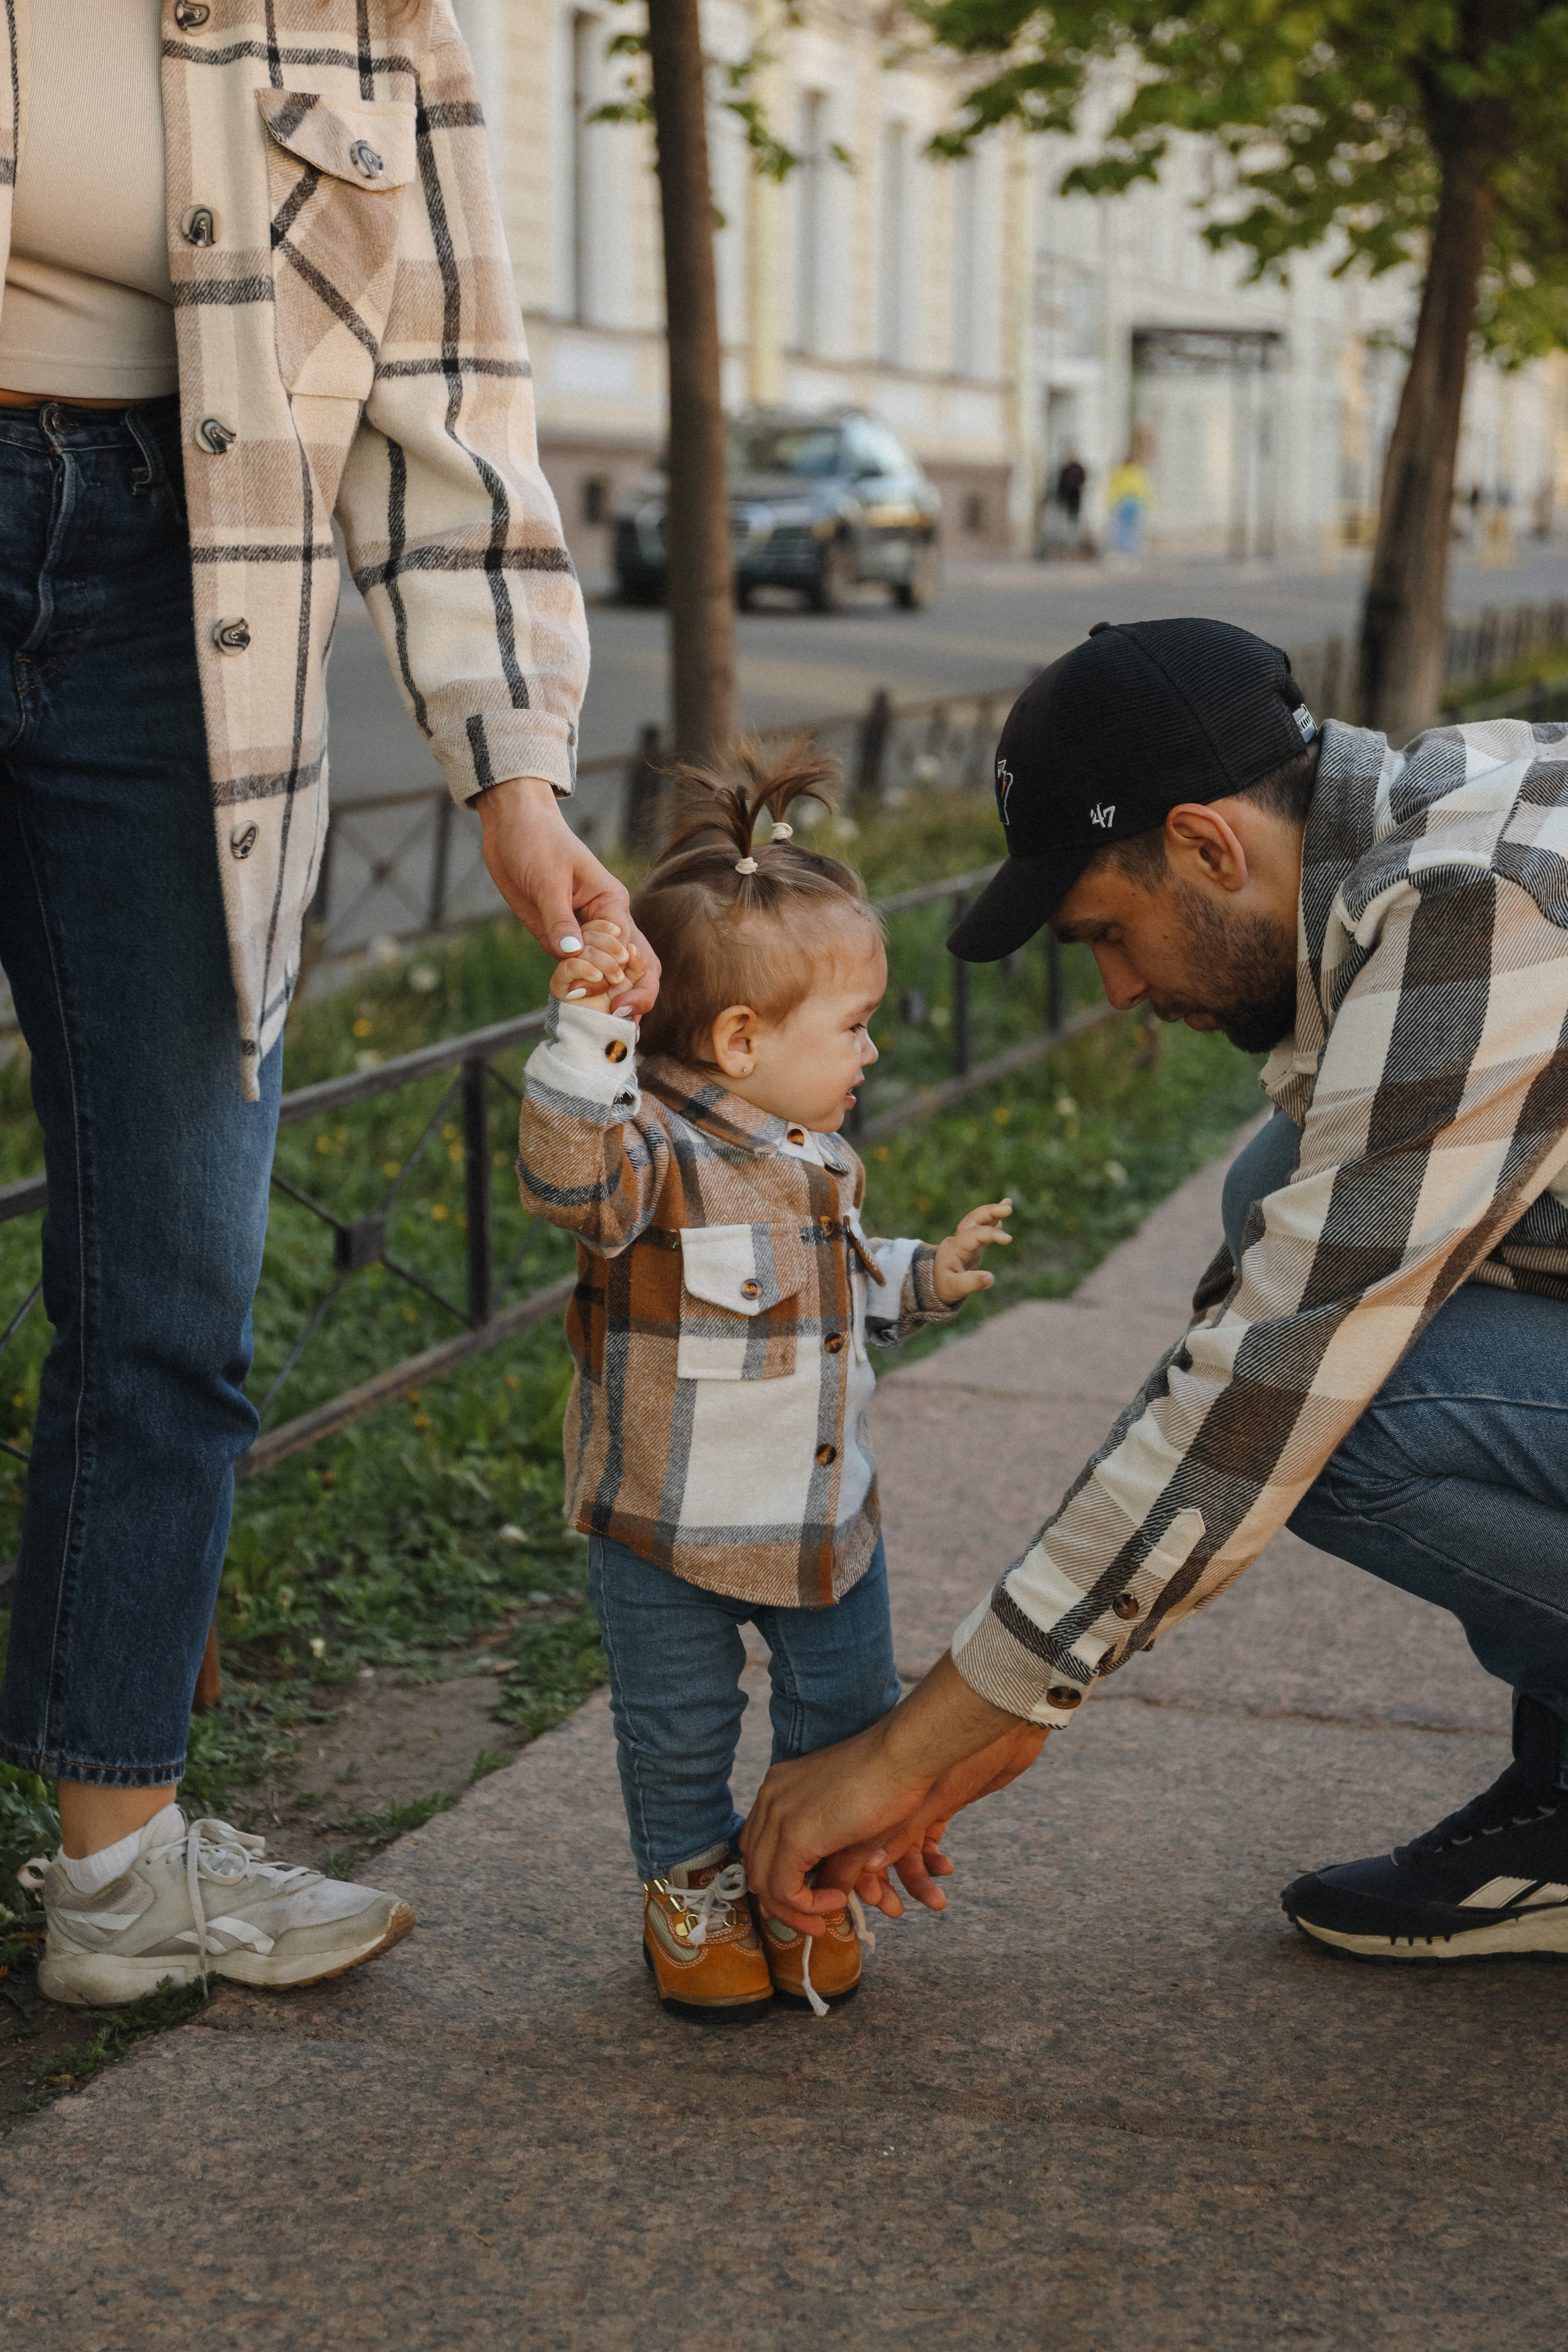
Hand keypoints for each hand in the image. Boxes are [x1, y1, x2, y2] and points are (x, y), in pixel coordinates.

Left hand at [478, 776, 659, 1016]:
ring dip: (609, 1000)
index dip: (627, 981)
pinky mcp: (560, 938)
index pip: (631, 951)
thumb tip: (573, 956)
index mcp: (612, 905)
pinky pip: (577, 971)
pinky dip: (580, 991)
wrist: (512, 826)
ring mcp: (584, 933)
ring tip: (606, 1032)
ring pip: (609, 973)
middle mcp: (605, 923)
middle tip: (621, 1025)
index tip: (614, 1004)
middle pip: (635, 967)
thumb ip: (560, 920)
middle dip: (635, 997)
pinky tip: (578, 1012)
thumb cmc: (537, 840)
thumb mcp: (547, 880)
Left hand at [741, 1653, 1040, 1934]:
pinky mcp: (793, 1834)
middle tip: (811, 1919)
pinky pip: (783, 1889)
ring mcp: (777, 1813)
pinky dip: (806, 1905)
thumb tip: (830, 1893)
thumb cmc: (889, 1779)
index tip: (805, 1900)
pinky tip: (837, 1900)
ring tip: (825, 1917)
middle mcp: (770, 1797)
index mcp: (779, 1787)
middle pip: (755, 1865)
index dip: (777, 1879)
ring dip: (793, 1909)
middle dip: (781, 1902)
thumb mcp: (849, 1823)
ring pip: (763, 1882)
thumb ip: (832, 1857)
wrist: (903, 1756)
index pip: (759, 1845)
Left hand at [932, 1198, 1012, 1304]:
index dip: (991, 1234)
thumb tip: (991, 1279)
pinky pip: (981, 1228)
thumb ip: (971, 1283)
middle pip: (973, 1219)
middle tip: (1007, 1208)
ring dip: (992, 1211)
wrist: (932, 1282)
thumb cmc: (942, 1285)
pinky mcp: (971, 1244)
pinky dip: (992, 1221)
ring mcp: (965, 1240)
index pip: (975, 1234)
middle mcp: (959, 1239)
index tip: (1008, 1239)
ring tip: (1008, 1203)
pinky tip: (1001, 1219)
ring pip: (977, 1220)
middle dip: (990, 1211)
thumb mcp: (954, 1288)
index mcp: (955, 1248)